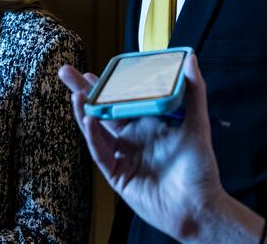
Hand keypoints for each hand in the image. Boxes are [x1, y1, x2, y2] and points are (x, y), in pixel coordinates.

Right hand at [58, 57, 229, 242]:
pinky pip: (101, 153)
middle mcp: (133, 137)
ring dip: (84, 111)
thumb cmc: (199, 169)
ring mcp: (123, 155)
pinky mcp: (117, 175)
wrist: (197, 207)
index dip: (107, 83)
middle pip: (103, 110)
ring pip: (97, 130)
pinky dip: (93, 137)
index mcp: (148, 123)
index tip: (95, 68)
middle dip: (83, 91)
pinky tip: (88, 120)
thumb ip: (194, 91)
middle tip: (67, 72)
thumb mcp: (198, 124)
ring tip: (74, 93)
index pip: (123, 98)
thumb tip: (190, 60)